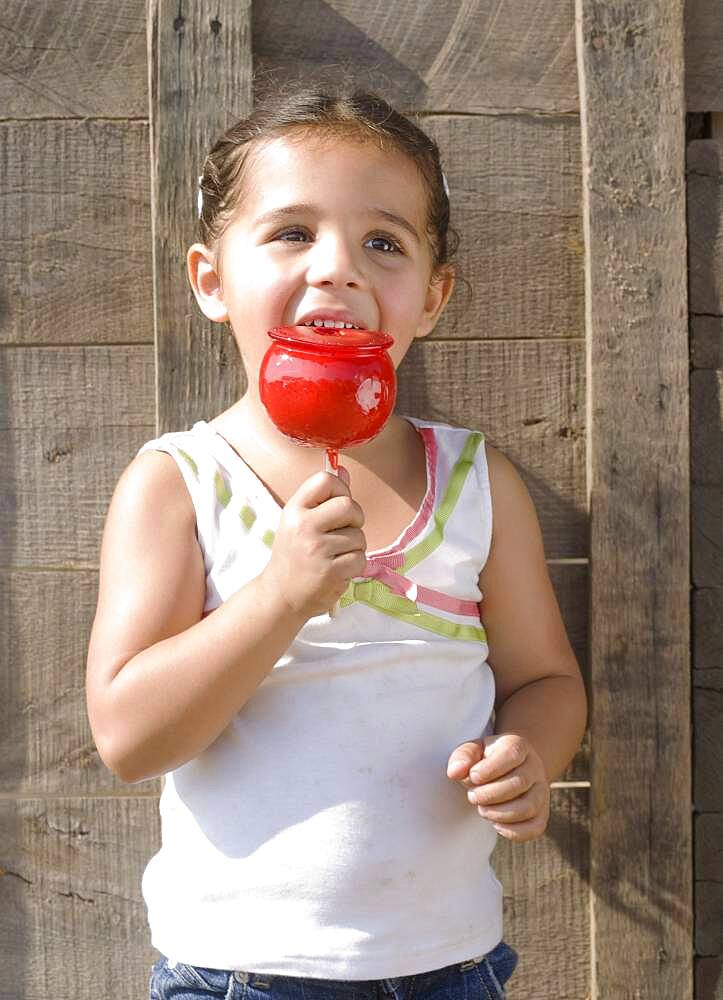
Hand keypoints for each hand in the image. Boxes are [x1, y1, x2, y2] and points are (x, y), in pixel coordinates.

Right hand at [261, 466, 365, 619]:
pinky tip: (339, 569)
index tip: (337, 505)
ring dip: (354, 546)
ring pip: (359, 536)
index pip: (326, 480)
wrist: (281, 595)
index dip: (340, 489)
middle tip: (345, 531)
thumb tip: (344, 469)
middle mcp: (303, 526)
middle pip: (349, 506)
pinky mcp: (330, 572)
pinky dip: (355, 565)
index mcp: (295, 509)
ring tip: (336, 554)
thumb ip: (323, 497)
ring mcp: (317, 550)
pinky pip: (360, 559)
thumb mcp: (300, 520)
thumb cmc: (294, 554)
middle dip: (355, 518)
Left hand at [446, 734, 550, 841]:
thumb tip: (455, 772)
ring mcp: (541, 791)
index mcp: (518, 746)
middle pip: (519, 783)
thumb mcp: (473, 750)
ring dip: (500, 813)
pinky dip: (513, 831)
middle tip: (473, 796)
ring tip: (483, 809)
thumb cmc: (486, 760)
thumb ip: (462, 757)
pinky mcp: (542, 813)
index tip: (473, 776)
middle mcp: (535, 767)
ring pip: (528, 807)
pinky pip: (534, 827)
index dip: (490, 769)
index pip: (511, 755)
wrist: (509, 769)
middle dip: (490, 794)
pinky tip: (496, 824)